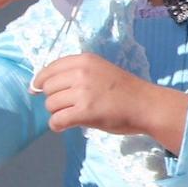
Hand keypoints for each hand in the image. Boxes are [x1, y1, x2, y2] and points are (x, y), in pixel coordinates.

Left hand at [32, 54, 187, 149]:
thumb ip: (76, 73)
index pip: (49, 69)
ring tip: (72, 115)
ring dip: (58, 113)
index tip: (39, 90)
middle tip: (69, 105)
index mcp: (85, 60)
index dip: (41, 81)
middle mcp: (81, 73)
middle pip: (47, 88)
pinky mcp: (85, 112)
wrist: (148, 105)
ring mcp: (83, 92)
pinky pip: (57, 120)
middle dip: (54, 99)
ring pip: (51, 105)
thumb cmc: (125, 90)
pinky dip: (57, 125)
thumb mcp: (100, 70)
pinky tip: (65, 126)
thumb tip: (39, 86)